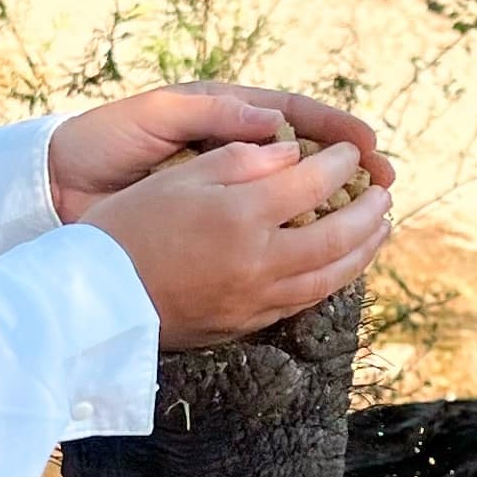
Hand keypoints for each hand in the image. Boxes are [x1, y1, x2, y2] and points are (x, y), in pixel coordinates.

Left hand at [46, 81, 389, 216]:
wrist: (56, 183)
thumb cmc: (102, 140)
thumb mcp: (156, 115)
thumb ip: (212, 113)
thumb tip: (274, 123)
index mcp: (222, 115)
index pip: (294, 118)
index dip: (336, 131)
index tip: (369, 146)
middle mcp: (230, 149)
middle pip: (304, 158)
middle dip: (348, 169)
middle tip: (385, 185)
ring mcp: (221, 187)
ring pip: (292, 196)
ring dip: (331, 207)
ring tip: (367, 219)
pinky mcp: (210, 219)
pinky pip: (264, 227)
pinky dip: (293, 235)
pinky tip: (318, 249)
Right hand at [74, 133, 390, 345]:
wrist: (91, 300)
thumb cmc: (127, 228)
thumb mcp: (179, 177)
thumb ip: (241, 161)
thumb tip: (293, 154)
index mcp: (244, 216)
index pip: (314, 183)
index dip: (341, 164)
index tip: (352, 153)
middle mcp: (261, 262)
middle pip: (339, 238)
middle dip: (370, 213)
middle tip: (386, 194)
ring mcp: (257, 300)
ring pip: (331, 276)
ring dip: (363, 251)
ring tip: (379, 231)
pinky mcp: (245, 324)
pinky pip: (305, 300)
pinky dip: (332, 278)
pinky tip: (337, 266)